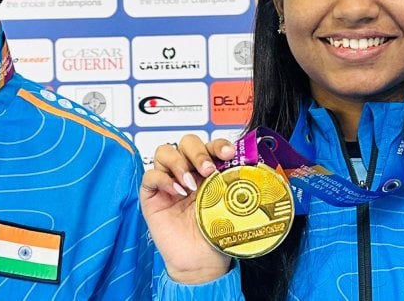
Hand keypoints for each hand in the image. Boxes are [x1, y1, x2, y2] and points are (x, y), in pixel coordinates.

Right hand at [140, 134, 236, 284]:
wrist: (201, 262)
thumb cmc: (215, 235)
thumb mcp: (229, 205)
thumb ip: (234, 184)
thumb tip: (253, 167)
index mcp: (209, 171)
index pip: (210, 145)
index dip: (217, 144)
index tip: (228, 154)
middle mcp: (188, 172)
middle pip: (186, 142)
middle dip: (198, 152)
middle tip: (208, 170)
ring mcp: (169, 182)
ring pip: (164, 152)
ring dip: (178, 162)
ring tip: (189, 185)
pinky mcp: (152, 196)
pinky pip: (150, 176)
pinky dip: (162, 179)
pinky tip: (176, 193)